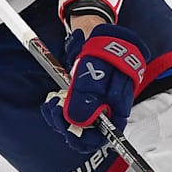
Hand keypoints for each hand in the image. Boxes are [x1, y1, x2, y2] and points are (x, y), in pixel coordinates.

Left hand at [40, 24, 147, 153]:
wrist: (95, 32)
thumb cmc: (103, 49)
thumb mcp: (95, 70)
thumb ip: (88, 96)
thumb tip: (78, 121)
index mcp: (118, 106)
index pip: (107, 135)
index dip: (88, 139)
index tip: (70, 133)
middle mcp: (106, 108)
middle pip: (87, 132)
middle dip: (67, 126)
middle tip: (56, 110)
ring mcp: (92, 103)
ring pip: (74, 123)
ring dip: (59, 116)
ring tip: (53, 101)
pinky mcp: (79, 98)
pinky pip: (66, 111)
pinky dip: (57, 107)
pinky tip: (53, 99)